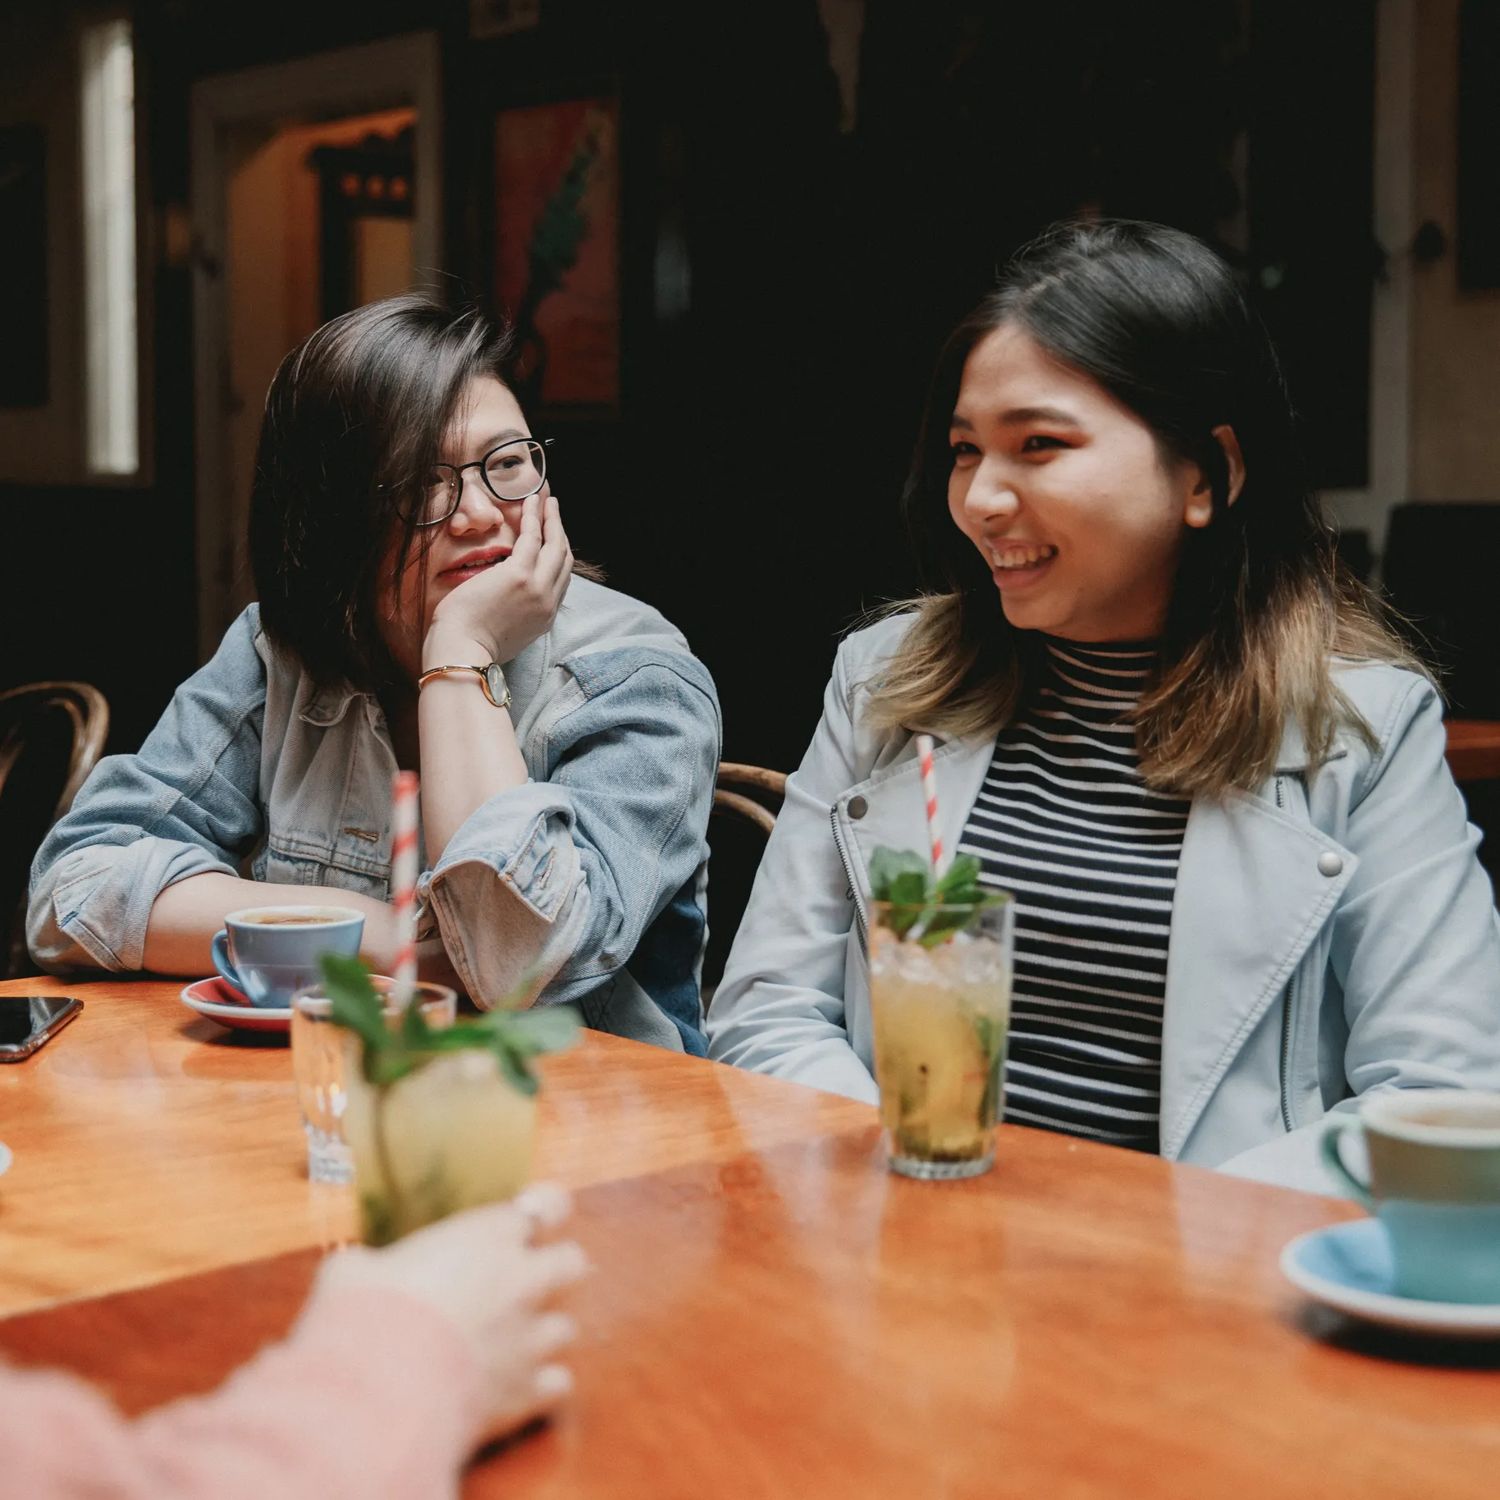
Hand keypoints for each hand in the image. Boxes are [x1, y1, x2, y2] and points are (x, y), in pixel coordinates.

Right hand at [316, 1184, 584, 1447]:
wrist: (382, 1388)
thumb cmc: (367, 1312)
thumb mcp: (355, 1272)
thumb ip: (369, 1264)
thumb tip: (352, 1269)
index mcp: (489, 1237)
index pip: (548, 1206)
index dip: (546, 1208)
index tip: (534, 1213)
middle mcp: (522, 1280)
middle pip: (572, 1260)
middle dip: (556, 1268)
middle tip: (527, 1280)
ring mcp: (530, 1337)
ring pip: (566, 1326)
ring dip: (542, 1332)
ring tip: (511, 1343)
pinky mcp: (527, 1390)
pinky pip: (557, 1383)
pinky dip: (541, 1385)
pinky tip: (515, 1387)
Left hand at [425, 493, 572, 667]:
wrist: (462, 652)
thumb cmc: (470, 644)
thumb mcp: (504, 633)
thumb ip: (513, 613)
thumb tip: (504, 599)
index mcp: (543, 618)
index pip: (560, 581)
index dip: (558, 556)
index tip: (553, 539)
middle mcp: (547, 602)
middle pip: (563, 559)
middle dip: (560, 531)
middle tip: (554, 511)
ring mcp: (536, 588)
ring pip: (554, 544)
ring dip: (551, 519)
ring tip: (546, 500)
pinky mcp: (519, 574)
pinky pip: (532, 537)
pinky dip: (534, 517)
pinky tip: (531, 502)